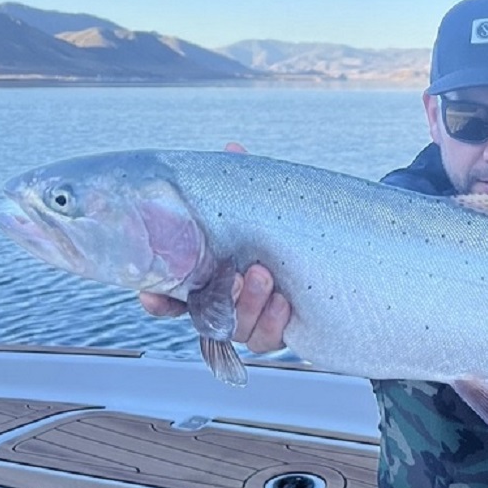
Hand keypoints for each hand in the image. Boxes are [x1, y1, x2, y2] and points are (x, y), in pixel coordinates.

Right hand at [138, 142, 291, 352]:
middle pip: (204, 315)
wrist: (335, 257)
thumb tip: (234, 149)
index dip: (158, 300)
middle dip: (215, 298)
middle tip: (231, 275)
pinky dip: (274, 320)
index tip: (152, 296)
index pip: (171, 295)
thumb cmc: (282, 230)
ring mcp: (250, 321)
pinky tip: (283, 301)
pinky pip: (269, 338)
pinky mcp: (277, 333)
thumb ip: (242, 186)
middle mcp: (225, 304)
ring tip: (262, 275)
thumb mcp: (260, 206)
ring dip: (247, 304)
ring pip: (238, 328)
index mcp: (208, 276)